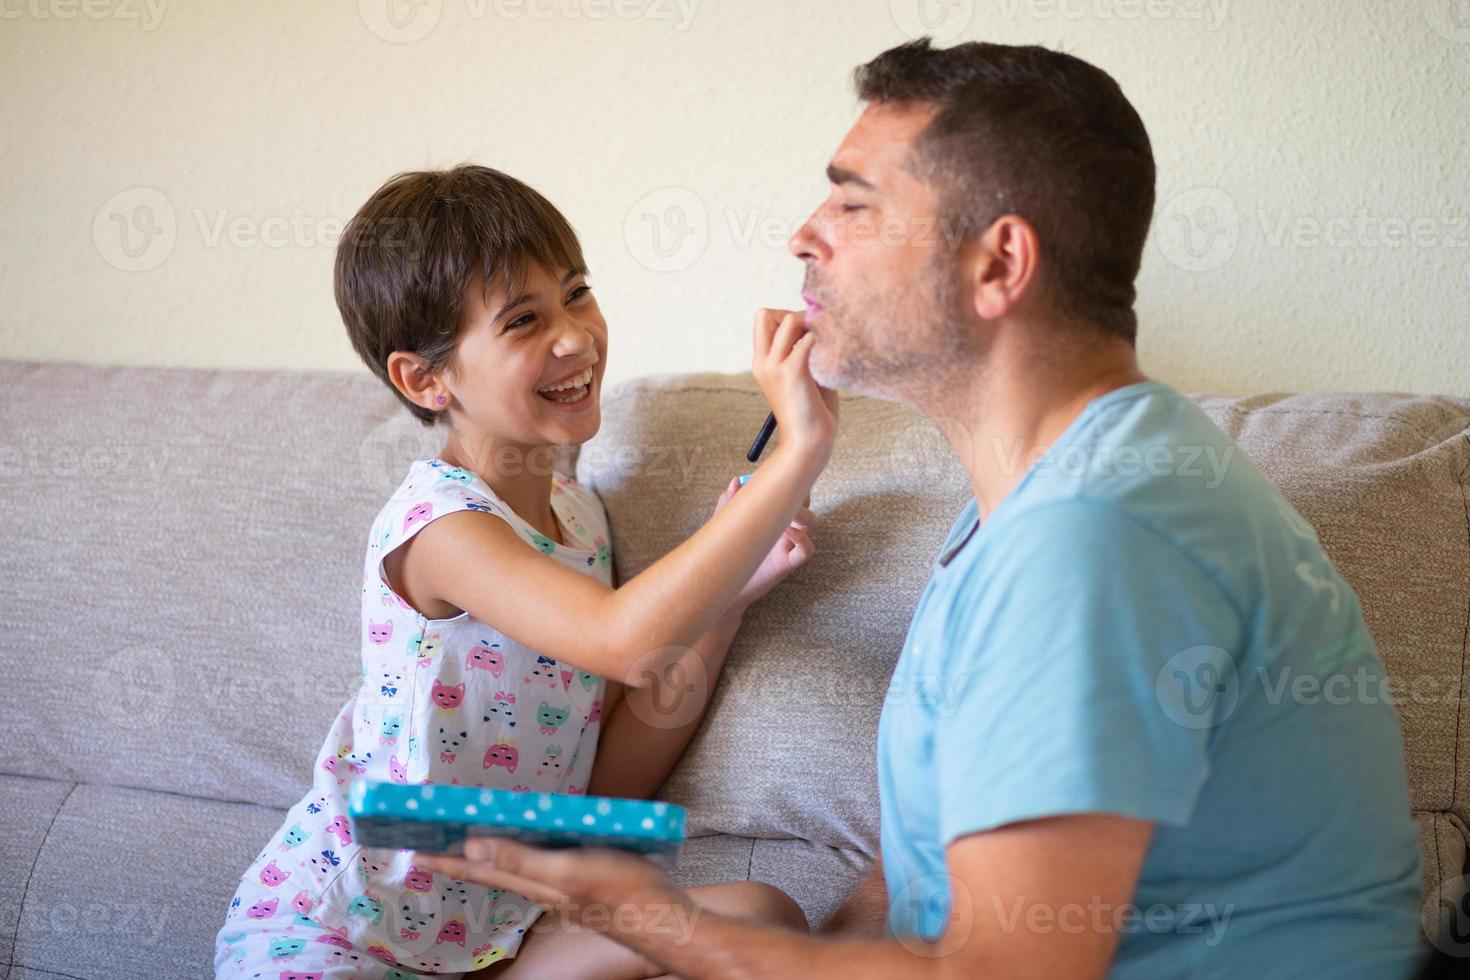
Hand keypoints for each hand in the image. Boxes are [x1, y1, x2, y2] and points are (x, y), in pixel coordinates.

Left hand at [412, 838, 692, 935]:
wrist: (666, 917)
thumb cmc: (621, 891)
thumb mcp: (568, 871)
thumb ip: (522, 858)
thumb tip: (470, 846)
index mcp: (534, 882)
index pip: (481, 870)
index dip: (448, 861)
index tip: (416, 851)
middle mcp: (544, 887)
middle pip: (495, 871)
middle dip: (464, 859)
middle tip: (436, 844)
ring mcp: (566, 887)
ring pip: (520, 869)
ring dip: (494, 855)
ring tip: (475, 842)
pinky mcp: (587, 881)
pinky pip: (546, 864)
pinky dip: (530, 852)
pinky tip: (538, 843)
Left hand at [715, 476, 814, 614]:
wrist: (720, 580)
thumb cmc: (725, 550)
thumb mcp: (724, 521)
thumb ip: (730, 501)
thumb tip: (736, 481)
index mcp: (772, 514)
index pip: (790, 492)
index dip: (790, 482)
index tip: (776, 478)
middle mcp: (783, 526)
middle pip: (805, 503)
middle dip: (799, 494)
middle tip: (785, 493)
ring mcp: (787, 544)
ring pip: (812, 523)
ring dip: (803, 515)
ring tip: (787, 515)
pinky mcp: (787, 563)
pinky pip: (807, 549)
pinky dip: (802, 539)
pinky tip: (788, 533)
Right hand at [751, 308, 838, 462]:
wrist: (808, 443)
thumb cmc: (812, 409)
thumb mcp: (802, 374)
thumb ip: (803, 349)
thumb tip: (821, 321)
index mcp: (762, 362)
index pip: (763, 317)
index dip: (786, 317)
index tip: (808, 333)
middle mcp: (764, 362)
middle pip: (770, 313)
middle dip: (798, 316)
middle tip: (819, 336)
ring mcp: (775, 366)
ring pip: (791, 320)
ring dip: (813, 326)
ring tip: (826, 346)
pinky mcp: (793, 372)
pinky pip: (809, 338)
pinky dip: (824, 342)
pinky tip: (831, 359)